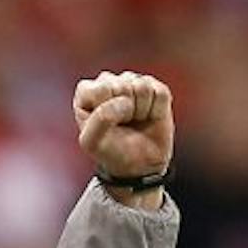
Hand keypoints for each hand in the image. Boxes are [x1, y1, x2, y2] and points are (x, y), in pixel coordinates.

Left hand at [72, 71, 172, 202]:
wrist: (138, 166)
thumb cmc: (111, 151)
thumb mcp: (92, 142)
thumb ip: (100, 119)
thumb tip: (125, 101)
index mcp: (87, 92)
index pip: (103, 87)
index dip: (109, 109)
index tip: (108, 125)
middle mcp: (110, 82)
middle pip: (124, 85)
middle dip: (126, 110)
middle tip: (123, 125)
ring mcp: (134, 83)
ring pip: (143, 87)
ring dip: (141, 110)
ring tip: (135, 121)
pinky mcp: (156, 89)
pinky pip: (160, 93)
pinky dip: (157, 110)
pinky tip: (149, 117)